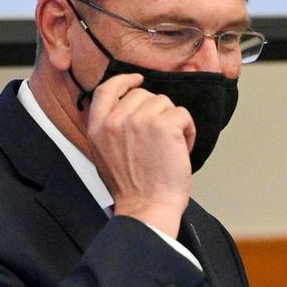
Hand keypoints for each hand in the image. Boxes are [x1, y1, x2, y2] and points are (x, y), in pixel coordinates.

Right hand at [85, 72, 195, 236]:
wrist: (147, 207)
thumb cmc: (132, 189)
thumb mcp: (104, 155)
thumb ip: (110, 129)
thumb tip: (127, 111)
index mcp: (98, 127)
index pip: (106, 89)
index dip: (124, 80)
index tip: (137, 80)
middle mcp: (115, 120)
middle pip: (143, 94)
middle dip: (157, 112)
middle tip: (161, 138)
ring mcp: (139, 120)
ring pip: (165, 103)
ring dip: (174, 122)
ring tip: (171, 146)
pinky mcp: (164, 125)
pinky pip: (183, 114)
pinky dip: (188, 130)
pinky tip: (182, 149)